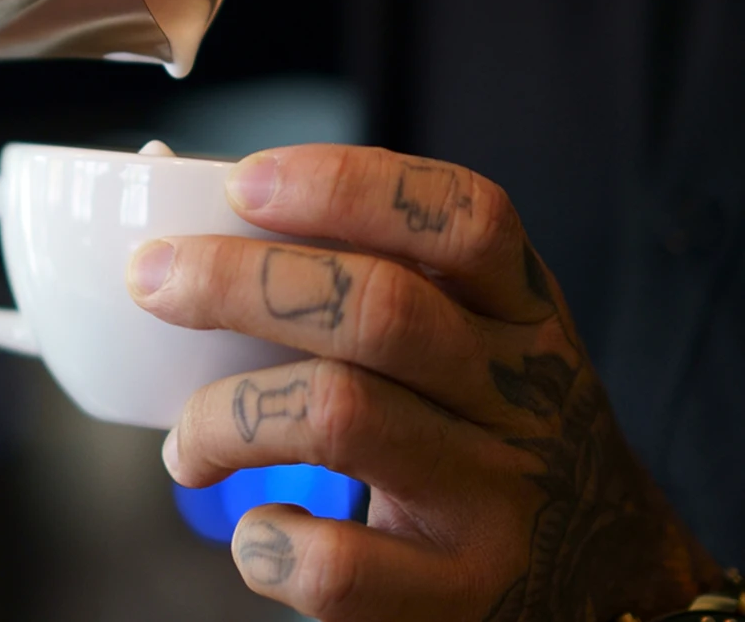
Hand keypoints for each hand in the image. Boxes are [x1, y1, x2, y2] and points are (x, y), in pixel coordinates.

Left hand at [127, 144, 722, 620]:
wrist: (608, 588)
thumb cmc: (484, 432)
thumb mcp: (474, 341)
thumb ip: (366, 274)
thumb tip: (174, 203)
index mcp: (521, 312)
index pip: (464, 217)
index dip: (346, 185)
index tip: (242, 181)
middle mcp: (524, 395)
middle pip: (379, 308)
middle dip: (238, 281)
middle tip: (151, 279)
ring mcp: (497, 498)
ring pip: (340, 416)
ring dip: (223, 417)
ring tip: (187, 445)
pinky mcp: (462, 596)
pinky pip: (334, 563)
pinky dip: (262, 541)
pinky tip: (258, 529)